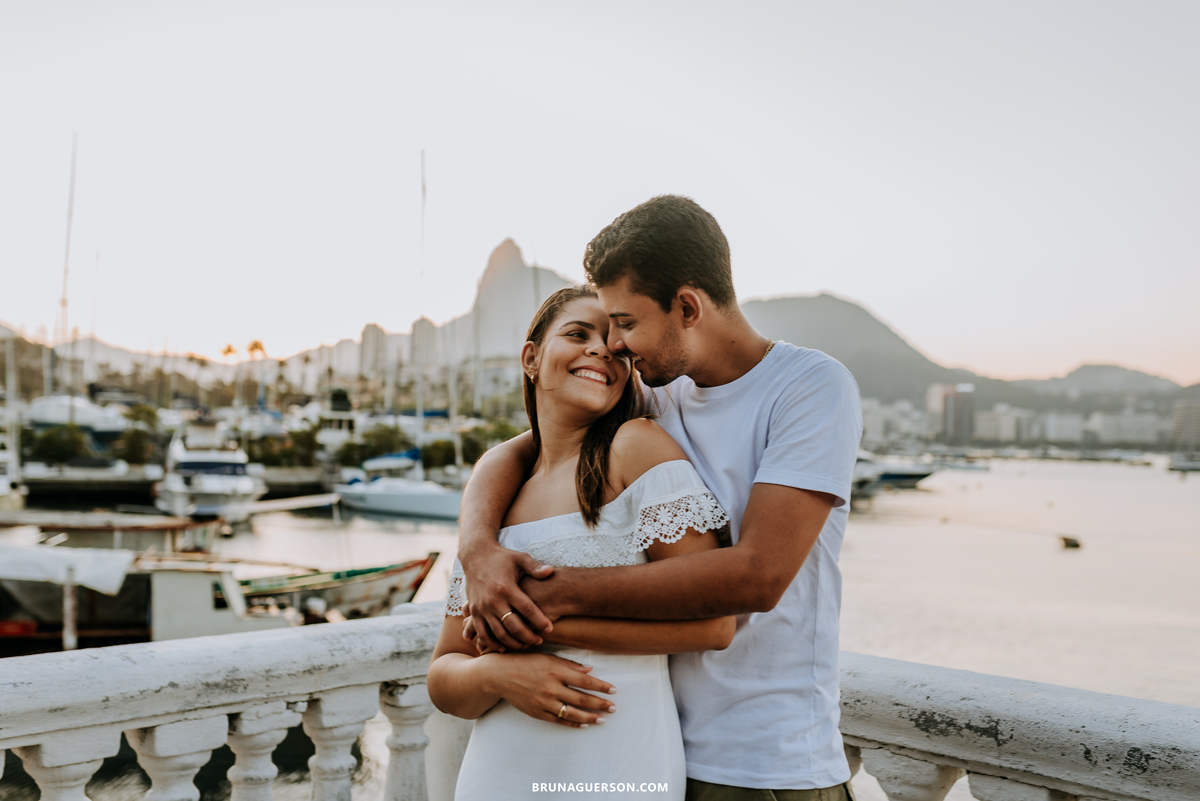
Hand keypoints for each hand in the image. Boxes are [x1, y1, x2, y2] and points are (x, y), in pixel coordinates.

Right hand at [461, 544, 554, 650]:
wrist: (475, 555)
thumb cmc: (502, 557)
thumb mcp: (519, 558)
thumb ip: (535, 567)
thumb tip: (550, 571)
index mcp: (506, 588)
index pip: (527, 609)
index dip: (539, 621)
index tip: (549, 629)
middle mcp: (493, 600)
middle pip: (513, 626)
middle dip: (528, 637)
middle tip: (539, 641)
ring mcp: (482, 608)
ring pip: (498, 633)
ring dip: (512, 643)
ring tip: (525, 645)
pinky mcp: (474, 611)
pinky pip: (482, 633)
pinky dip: (492, 643)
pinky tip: (503, 648)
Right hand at [485, 652, 616, 727]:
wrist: (500, 675)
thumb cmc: (525, 662)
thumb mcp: (548, 657)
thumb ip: (569, 664)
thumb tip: (590, 668)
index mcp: (556, 670)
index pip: (585, 680)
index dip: (601, 686)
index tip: (614, 690)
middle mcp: (551, 687)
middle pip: (582, 698)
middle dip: (600, 703)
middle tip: (614, 707)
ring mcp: (544, 701)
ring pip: (572, 712)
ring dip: (590, 717)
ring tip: (603, 719)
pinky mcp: (537, 712)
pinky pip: (559, 720)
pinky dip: (573, 723)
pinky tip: (584, 724)